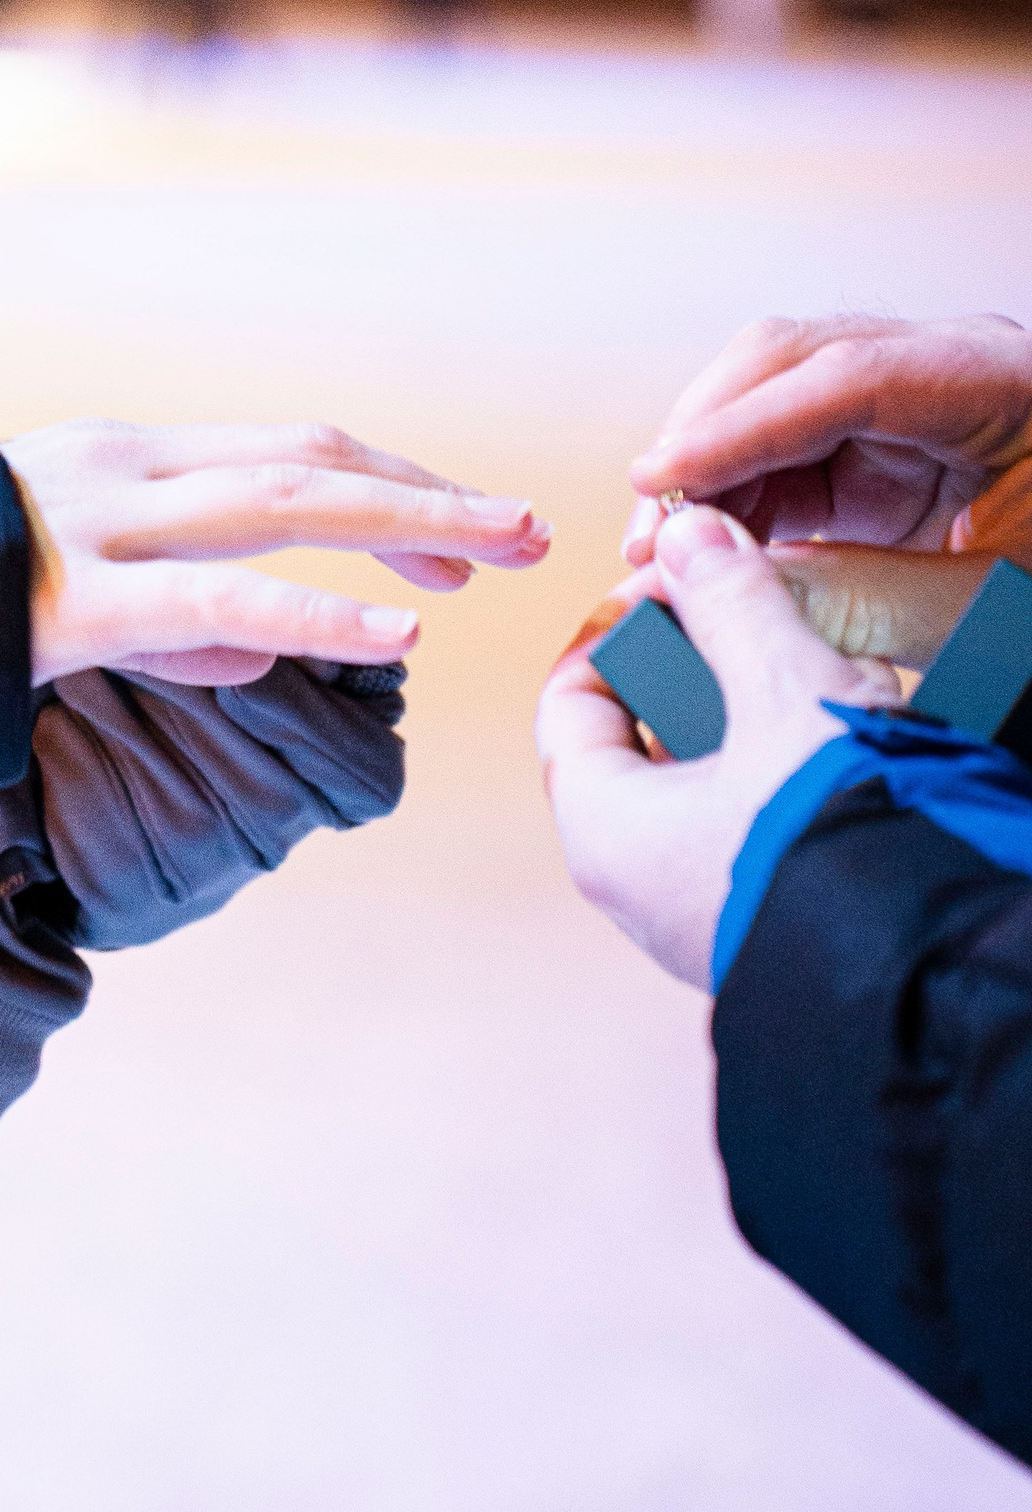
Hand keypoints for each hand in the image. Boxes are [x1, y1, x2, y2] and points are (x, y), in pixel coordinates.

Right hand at [9, 418, 549, 688]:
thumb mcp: (71, 599)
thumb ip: (175, 621)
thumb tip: (270, 654)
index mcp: (126, 461)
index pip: (287, 452)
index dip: (389, 486)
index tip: (462, 537)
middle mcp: (126, 469)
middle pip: (311, 458)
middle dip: (428, 494)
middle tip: (528, 532)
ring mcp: (100, 524)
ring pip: (284, 501)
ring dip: (409, 524)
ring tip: (499, 557)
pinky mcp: (77, 600)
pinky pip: (218, 598)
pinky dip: (319, 609)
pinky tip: (395, 634)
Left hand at [537, 508, 898, 988]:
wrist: (941, 975)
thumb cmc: (836, 847)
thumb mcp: (785, 696)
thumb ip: (734, 606)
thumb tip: (691, 536)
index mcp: (607, 831)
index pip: (571, 699)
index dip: (619, 623)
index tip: (680, 579)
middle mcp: (645, 883)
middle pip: (652, 729)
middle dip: (718, 662)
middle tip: (772, 619)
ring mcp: (713, 908)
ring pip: (726, 769)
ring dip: (778, 710)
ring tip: (840, 677)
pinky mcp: (778, 917)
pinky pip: (776, 816)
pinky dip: (811, 765)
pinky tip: (868, 732)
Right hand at [622, 312, 1031, 564]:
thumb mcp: (1004, 596)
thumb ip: (877, 594)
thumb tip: (738, 589)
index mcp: (998, 380)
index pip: (848, 378)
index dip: (746, 425)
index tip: (664, 476)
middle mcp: (943, 365)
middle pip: (791, 360)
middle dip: (707, 435)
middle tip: (650, 528)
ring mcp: (908, 399)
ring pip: (772, 399)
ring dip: (710, 468)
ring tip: (663, 551)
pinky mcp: (883, 444)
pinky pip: (789, 451)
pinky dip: (738, 496)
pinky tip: (706, 547)